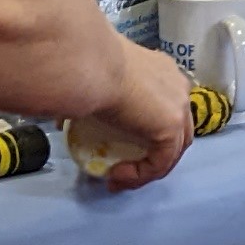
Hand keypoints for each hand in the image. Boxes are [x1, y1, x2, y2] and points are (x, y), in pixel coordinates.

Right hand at [82, 42, 195, 190]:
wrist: (91, 66)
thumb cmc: (87, 66)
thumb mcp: (94, 82)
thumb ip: (91, 98)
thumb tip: (65, 119)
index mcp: (162, 72)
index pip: (166, 108)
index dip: (147, 132)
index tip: (118, 144)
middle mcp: (178, 88)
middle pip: (176, 131)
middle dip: (151, 154)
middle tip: (120, 168)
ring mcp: (179, 108)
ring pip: (172, 151)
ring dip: (146, 170)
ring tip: (116, 178)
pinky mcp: (172, 128)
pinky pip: (161, 163)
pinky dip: (140, 175)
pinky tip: (116, 175)